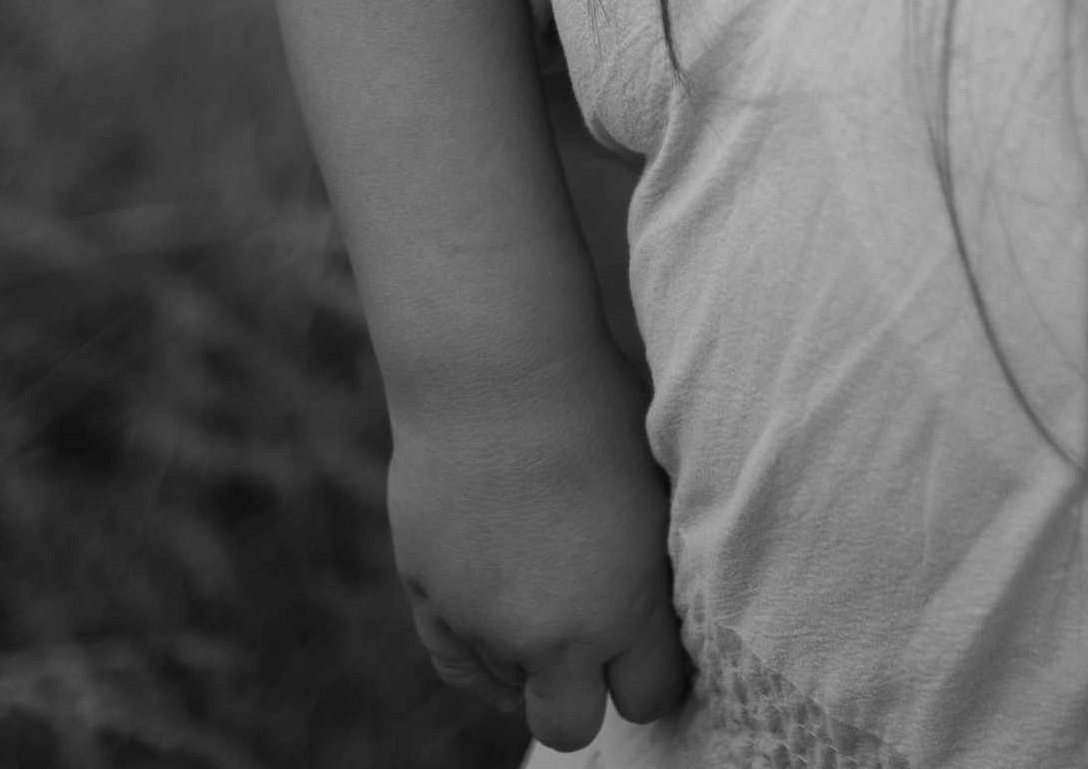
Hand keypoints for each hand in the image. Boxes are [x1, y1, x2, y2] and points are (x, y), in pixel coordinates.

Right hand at [389, 340, 687, 750]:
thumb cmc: (594, 401)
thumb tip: (657, 603)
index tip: (651, 646)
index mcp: (627, 605)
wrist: (496, 364)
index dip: (652, 672)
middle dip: (587, 691)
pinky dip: (477, 654)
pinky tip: (496, 616)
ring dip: (527, 657)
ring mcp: (483, 624)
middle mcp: (553, 634)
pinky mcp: (430, 601)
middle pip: (572, 724)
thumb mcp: (654, 484)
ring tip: (540, 584)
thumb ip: (650, 564)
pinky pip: (456, 667)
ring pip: (509, 689)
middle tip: (594, 641)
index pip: (649, 696)